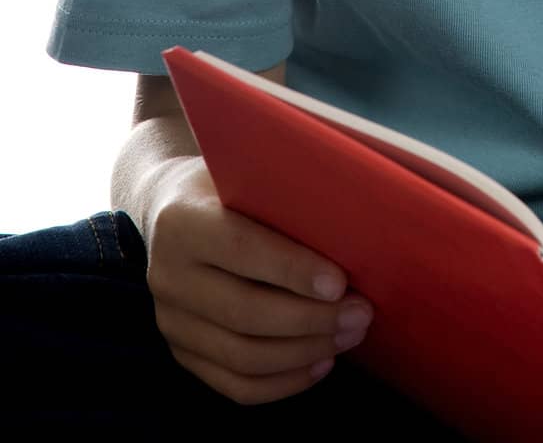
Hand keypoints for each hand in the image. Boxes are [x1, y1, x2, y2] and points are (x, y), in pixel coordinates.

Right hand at [144, 158, 374, 404]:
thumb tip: (355, 212)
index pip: (241, 250)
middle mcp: (167, 275)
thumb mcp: (246, 170)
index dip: (292, 270)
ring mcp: (170, 321)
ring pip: (242, 356)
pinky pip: (234, 385)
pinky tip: (320, 363)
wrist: (167, 206)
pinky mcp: (181, 352)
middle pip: (244, 312)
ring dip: (304, 353)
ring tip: (349, 335)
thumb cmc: (228, 185)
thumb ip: (284, 191)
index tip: (340, 283)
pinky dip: (283, 382)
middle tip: (360, 313)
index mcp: (183, 221)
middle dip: (311, 319)